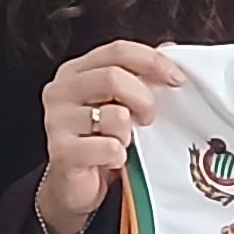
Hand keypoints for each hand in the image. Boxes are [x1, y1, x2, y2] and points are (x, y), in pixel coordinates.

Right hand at [34, 42, 186, 233]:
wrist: (75, 185)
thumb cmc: (100, 140)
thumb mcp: (121, 102)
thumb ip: (139, 74)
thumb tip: (169, 48)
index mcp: (77, 71)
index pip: (118, 50)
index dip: (152, 61)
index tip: (177, 79)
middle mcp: (61, 90)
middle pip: (114, 77)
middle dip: (144, 99)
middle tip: (149, 118)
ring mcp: (57, 120)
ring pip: (114, 115)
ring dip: (129, 133)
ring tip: (123, 142)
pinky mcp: (61, 150)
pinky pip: (108, 147)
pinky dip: (119, 156)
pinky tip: (113, 160)